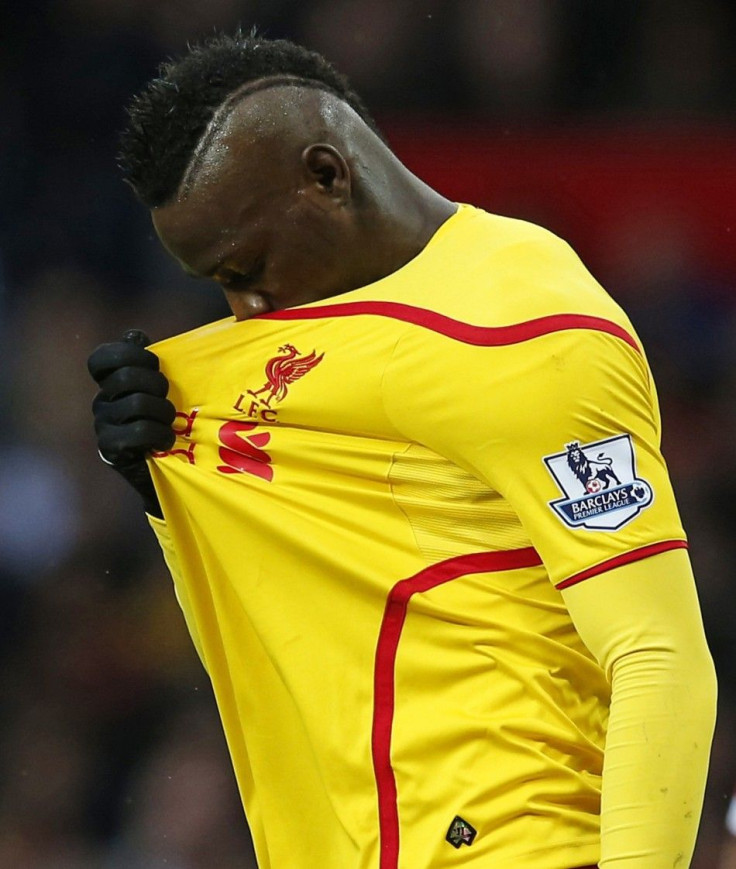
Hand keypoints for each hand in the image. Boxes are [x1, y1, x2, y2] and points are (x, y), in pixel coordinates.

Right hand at [88, 330, 175, 516]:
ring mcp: (103, 425)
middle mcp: (102, 401)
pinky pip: (140, 431)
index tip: (154, 364)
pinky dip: (160, 435)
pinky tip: (165, 441)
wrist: (168, 470)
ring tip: (169, 425)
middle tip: (168, 399)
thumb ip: (147, 363)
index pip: (101, 358)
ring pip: (138, 403)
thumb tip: (134, 334)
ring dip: (164, 414)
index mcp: (111, 383)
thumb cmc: (166, 424)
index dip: (129, 354)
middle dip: (157, 384)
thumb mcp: (161, 391)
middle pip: (127, 376)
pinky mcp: (110, 448)